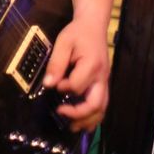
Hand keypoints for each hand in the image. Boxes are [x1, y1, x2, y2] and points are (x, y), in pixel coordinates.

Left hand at [42, 18, 109, 132]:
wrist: (93, 26)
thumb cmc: (77, 33)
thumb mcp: (63, 42)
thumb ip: (56, 63)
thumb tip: (48, 85)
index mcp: (91, 65)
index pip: (77, 86)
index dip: (64, 88)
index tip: (55, 83)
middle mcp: (102, 77)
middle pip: (96, 104)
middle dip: (79, 114)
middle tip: (62, 114)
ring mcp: (105, 81)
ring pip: (102, 108)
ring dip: (88, 120)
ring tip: (73, 128)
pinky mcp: (104, 83)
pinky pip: (103, 104)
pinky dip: (95, 116)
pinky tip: (84, 123)